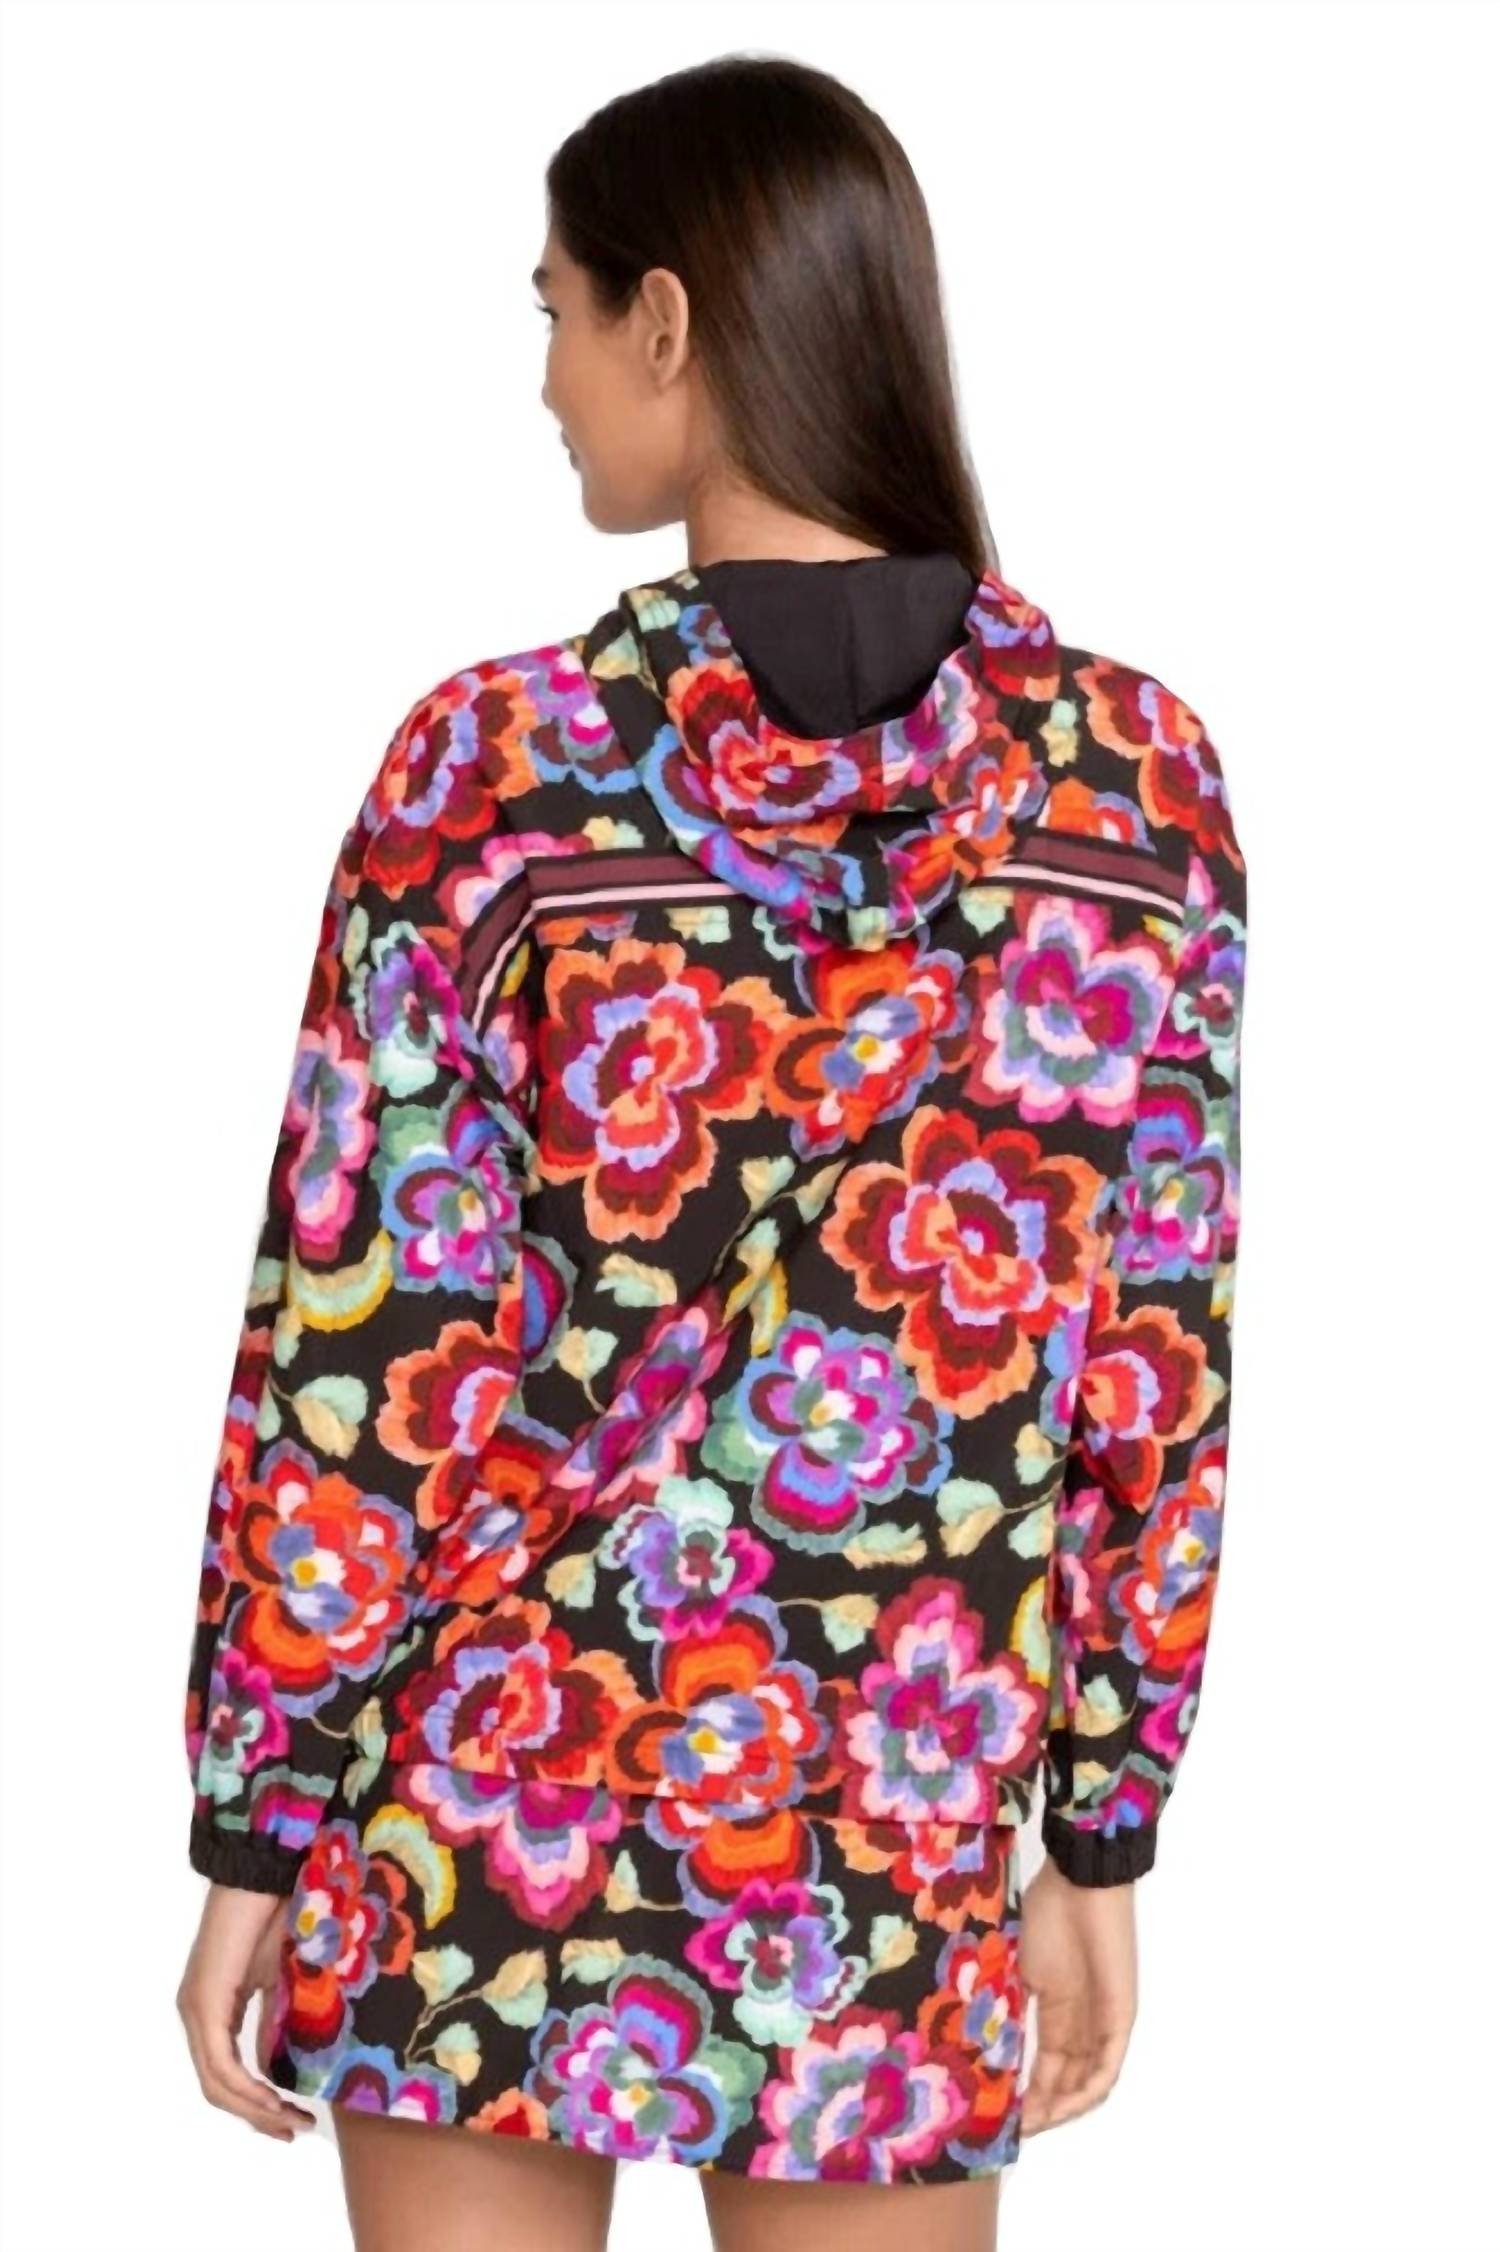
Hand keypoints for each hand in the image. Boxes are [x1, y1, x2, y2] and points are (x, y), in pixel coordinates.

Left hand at [177, 1882, 315, 2140]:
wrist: (263, 1873)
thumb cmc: (276, 1912)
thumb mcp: (281, 1977)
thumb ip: (275, 2018)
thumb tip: (276, 2062)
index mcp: (211, 2009)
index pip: (224, 2075)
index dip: (256, 2106)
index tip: (290, 2121)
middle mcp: (194, 2014)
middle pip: (218, 2089)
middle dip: (258, 2116)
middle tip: (294, 2131)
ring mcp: (195, 2009)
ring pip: (216, 2083)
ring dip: (254, 2109)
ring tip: (290, 2121)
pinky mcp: (203, 2002)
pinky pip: (219, 2063)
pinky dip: (246, 2087)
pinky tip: (272, 2096)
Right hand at [1017, 1854, 1137, 2134]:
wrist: (1081, 1882)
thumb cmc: (1046, 1912)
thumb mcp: (1015, 1964)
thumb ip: (1004, 2000)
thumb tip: (972, 2033)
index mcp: (1057, 2011)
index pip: (1042, 2066)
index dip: (1022, 2094)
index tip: (995, 2115)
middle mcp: (1081, 2024)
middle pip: (1063, 2082)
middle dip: (1039, 2110)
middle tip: (1010, 2130)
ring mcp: (1102, 2022)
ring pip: (1086, 2082)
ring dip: (1061, 2108)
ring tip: (1033, 2124)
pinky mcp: (1120, 2017)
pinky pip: (1107, 2067)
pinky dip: (1087, 2091)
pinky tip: (1065, 2106)